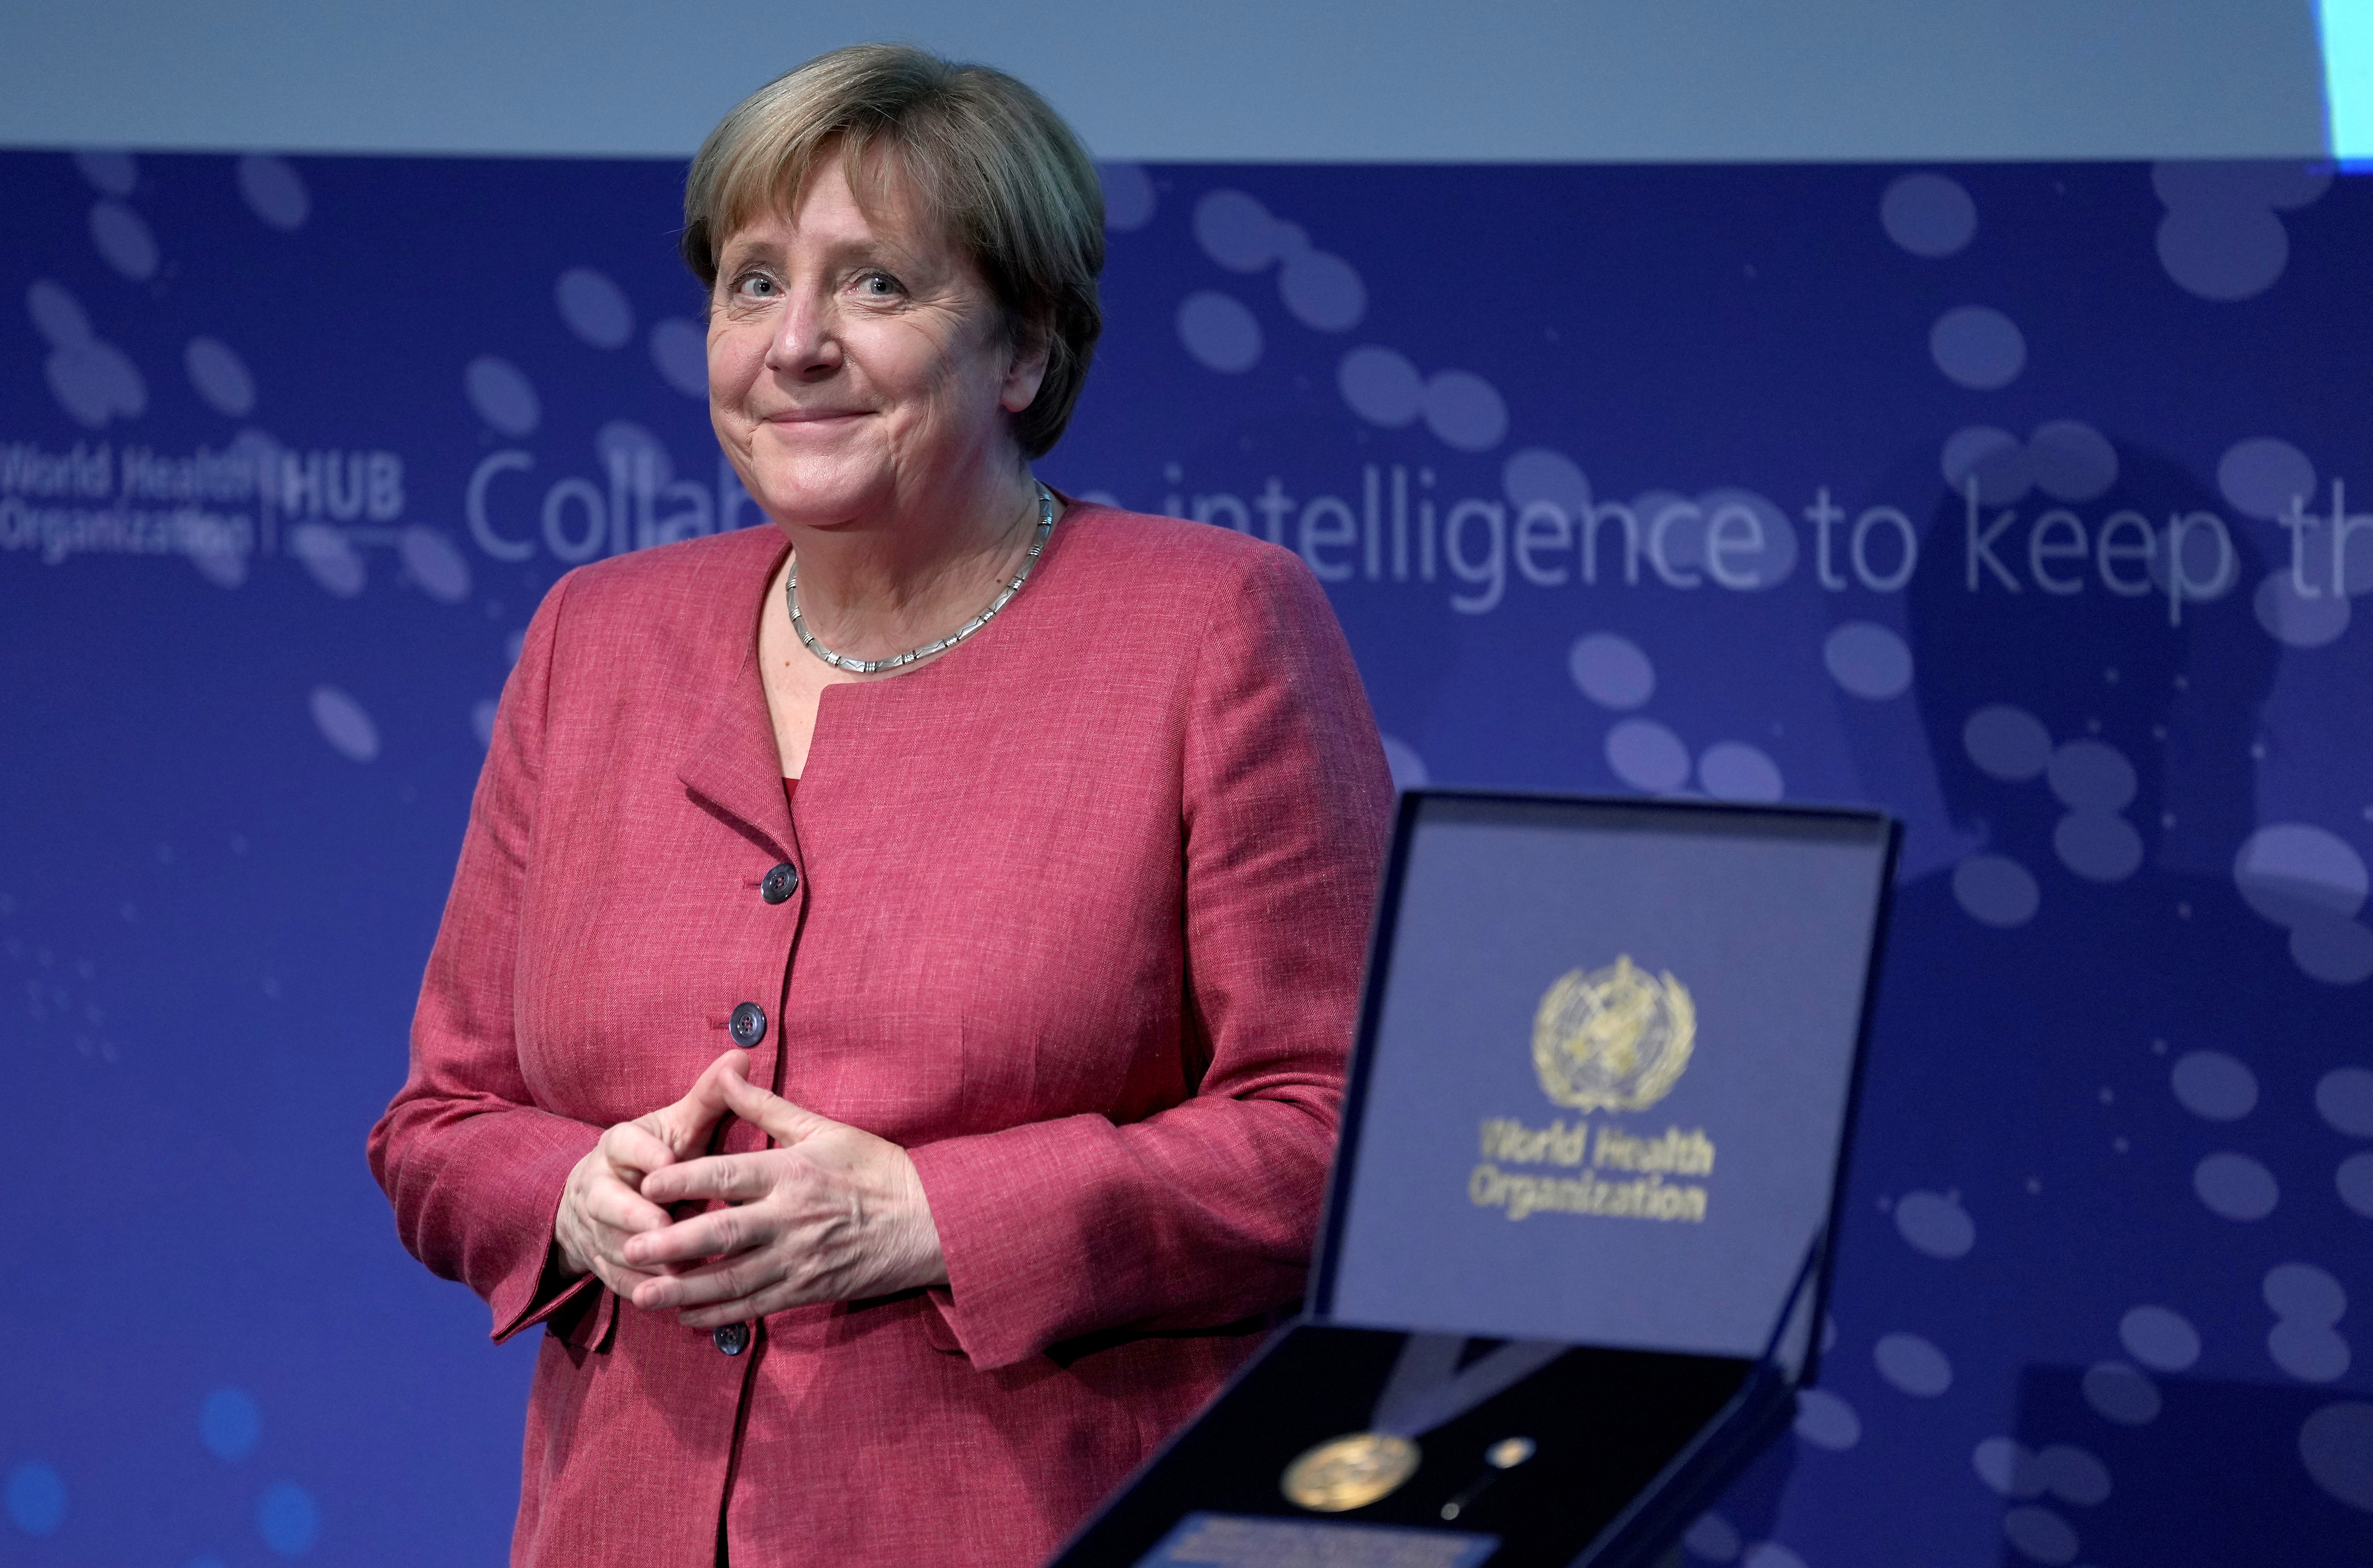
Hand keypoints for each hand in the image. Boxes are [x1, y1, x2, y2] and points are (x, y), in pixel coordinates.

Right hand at [552, 1051, 742, 1296]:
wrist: (605, 1200)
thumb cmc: (659, 1157)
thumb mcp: (680, 1127)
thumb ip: (709, 1098)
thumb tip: (742, 1056)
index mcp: (617, 1147)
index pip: (621, 1143)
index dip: (643, 1152)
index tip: (668, 1161)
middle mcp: (597, 1186)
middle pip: (606, 1201)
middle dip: (634, 1215)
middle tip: (666, 1226)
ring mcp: (593, 1227)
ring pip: (612, 1243)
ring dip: (642, 1257)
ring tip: (680, 1269)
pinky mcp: (600, 1261)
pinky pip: (617, 1278)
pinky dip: (643, 1288)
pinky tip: (673, 1298)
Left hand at [621, 1058, 946, 1326]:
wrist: (931, 1222)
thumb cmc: (876, 1168)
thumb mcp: (824, 1128)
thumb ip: (767, 1107)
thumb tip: (727, 1071)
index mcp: (793, 1173)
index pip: (728, 1176)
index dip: (684, 1179)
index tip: (645, 1182)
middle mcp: (792, 1219)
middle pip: (722, 1235)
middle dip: (671, 1244)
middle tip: (628, 1247)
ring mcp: (799, 1260)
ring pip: (732, 1281)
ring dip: (684, 1290)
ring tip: (640, 1294)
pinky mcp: (808, 1290)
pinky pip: (755, 1306)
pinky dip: (718, 1316)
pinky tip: (686, 1318)